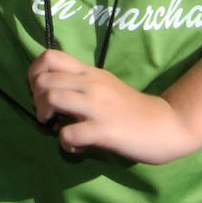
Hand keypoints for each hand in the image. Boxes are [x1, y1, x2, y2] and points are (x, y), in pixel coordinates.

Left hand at [27, 49, 196, 163]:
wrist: (166, 125)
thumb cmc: (132, 107)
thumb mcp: (104, 84)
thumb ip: (80, 83)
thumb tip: (51, 92)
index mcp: (89, 72)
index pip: (49, 56)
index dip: (35, 73)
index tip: (39, 90)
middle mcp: (90, 84)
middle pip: (44, 79)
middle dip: (36, 98)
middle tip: (46, 113)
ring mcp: (97, 106)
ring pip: (52, 98)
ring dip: (44, 115)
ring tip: (55, 126)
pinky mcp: (104, 130)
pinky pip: (69, 133)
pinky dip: (65, 142)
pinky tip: (76, 146)